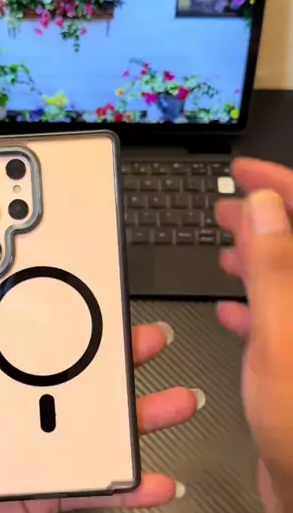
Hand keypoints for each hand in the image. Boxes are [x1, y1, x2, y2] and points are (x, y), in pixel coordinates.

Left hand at [0, 299, 200, 512]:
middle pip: (74, 378)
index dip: (59, 319)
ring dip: (140, 414)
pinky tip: (158, 481)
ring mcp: (39, 452)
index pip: (26, 344)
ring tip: (176, 402)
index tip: (89, 297)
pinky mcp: (50, 492)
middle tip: (150, 340)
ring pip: (97, 426)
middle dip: (117, 358)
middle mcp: (17, 413)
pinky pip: (97, 485)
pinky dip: (130, 486)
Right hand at [216, 158, 292, 512]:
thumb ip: (274, 268)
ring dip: (258, 260)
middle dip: (266, 219)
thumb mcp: (283, 339)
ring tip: (225, 246)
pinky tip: (229, 309)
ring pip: (288, 283)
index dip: (284, 185)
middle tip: (228, 204)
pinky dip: (255, 309)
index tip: (246, 173)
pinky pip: (280, 324)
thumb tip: (266, 207)